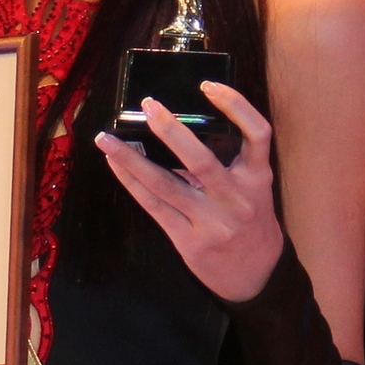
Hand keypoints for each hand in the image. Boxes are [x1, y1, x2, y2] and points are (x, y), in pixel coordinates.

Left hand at [95, 84, 283, 303]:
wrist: (258, 278)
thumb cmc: (253, 226)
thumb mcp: (255, 192)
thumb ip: (229, 166)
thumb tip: (179, 133)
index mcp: (257, 180)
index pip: (256, 134)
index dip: (235, 106)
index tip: (209, 86)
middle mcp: (235, 200)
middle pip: (201, 160)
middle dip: (171, 131)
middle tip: (149, 105)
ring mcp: (210, 223)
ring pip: (166, 185)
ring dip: (132, 160)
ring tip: (106, 139)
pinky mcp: (188, 241)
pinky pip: (154, 207)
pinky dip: (132, 183)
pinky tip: (117, 165)